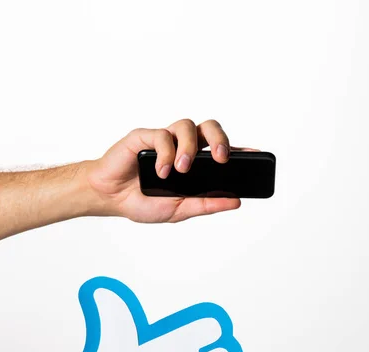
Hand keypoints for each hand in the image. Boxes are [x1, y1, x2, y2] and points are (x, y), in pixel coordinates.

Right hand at [85, 118, 259, 222]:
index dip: (239, 148)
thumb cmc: (142, 201)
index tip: (257, 155)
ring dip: (189, 147)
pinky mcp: (143, 137)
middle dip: (220, 138)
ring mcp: (163, 140)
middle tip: (221, 158)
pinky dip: (165, 153)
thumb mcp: (180, 209)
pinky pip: (161, 135)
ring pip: (186, 125)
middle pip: (209, 128)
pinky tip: (162, 171)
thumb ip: (207, 204)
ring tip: (182, 170)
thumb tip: (236, 201)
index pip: (220, 149)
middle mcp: (181, 146)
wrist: (111, 199)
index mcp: (193, 162)